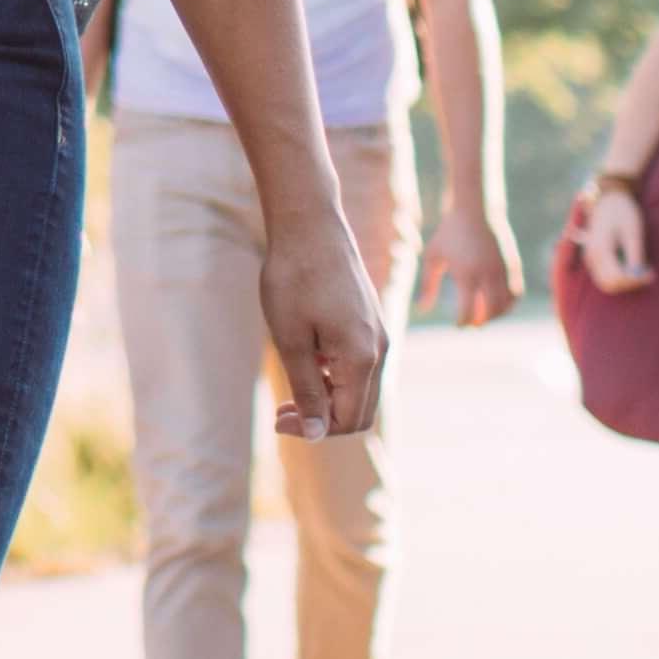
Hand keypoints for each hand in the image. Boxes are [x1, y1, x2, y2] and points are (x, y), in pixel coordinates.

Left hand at [259, 215, 391, 441]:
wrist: (309, 222)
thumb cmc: (294, 278)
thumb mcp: (291, 340)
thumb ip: (306, 390)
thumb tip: (316, 435)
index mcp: (362, 358)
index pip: (347, 421)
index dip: (313, 430)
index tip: (278, 418)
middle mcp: (380, 349)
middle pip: (360, 412)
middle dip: (323, 420)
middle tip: (282, 411)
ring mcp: (379, 333)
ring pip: (362, 390)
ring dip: (329, 399)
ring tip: (291, 388)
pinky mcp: (371, 321)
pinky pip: (361, 366)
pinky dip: (336, 377)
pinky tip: (308, 358)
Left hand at [412, 200, 518, 330]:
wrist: (475, 209)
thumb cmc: (449, 233)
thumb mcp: (433, 257)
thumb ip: (427, 285)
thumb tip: (421, 309)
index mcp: (466, 274)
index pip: (468, 311)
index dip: (463, 323)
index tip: (457, 325)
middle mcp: (487, 275)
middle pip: (490, 312)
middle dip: (480, 322)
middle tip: (471, 324)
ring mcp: (503, 270)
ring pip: (506, 305)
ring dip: (496, 315)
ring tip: (484, 315)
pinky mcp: (513, 265)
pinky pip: (516, 293)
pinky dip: (508, 303)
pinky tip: (497, 303)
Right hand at [572, 181, 652, 293]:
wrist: (609, 198)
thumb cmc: (623, 212)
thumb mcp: (633, 232)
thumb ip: (635, 255)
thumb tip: (639, 276)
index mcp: (601, 250)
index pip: (618, 278)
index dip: (637, 280)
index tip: (652, 274)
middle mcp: (591, 257)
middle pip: (610, 284)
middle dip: (630, 284)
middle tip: (647, 275)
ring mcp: (590, 257)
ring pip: (606, 283)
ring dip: (624, 282)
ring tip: (641, 271)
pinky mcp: (593, 257)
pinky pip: (604, 276)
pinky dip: (618, 277)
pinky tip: (632, 267)